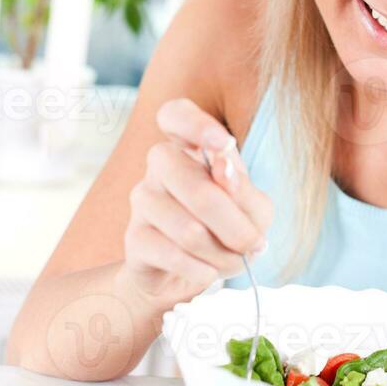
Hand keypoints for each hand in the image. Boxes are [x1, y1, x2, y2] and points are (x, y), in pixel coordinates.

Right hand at [121, 98, 272, 308]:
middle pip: (195, 186)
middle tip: (252, 245)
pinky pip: (172, 255)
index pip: (175, 114)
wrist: (190, 270)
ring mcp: (142, 199)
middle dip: (234, 226)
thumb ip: (243, 187)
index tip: (222, 145)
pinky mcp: (134, 238)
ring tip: (234, 262)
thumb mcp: (251, 208)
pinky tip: (208, 271)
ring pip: (188, 229)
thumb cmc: (226, 228)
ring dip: (222, 255)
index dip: (196, 125)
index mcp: (189, 146)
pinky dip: (202, 270)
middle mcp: (159, 165)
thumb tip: (223, 167)